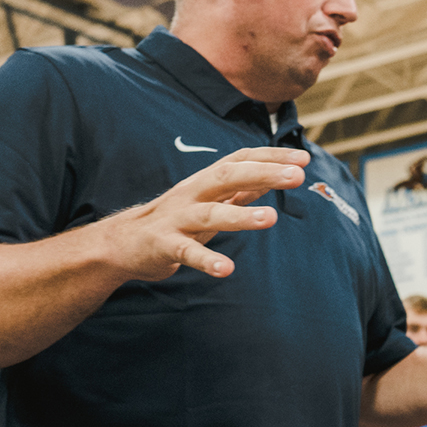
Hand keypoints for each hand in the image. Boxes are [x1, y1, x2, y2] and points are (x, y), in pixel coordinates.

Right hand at [93, 147, 309, 281]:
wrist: (123, 243)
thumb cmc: (176, 220)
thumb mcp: (210, 201)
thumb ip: (240, 190)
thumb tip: (275, 175)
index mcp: (206, 181)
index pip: (241, 159)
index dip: (271, 157)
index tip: (303, 158)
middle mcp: (192, 193)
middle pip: (229, 176)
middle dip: (264, 173)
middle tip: (297, 176)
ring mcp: (177, 218)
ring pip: (211, 213)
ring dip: (241, 215)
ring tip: (270, 218)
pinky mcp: (163, 245)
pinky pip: (187, 252)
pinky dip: (206, 260)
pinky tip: (226, 270)